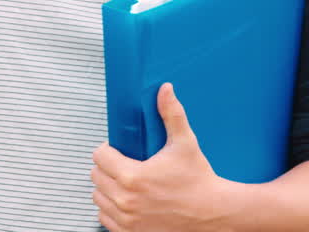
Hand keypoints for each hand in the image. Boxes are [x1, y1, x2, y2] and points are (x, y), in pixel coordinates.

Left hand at [91, 83, 236, 231]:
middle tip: (124, 164)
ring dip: (107, 188)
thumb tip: (165, 90)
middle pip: (95, 177)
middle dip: (107, 167)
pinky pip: (104, 218)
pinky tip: (128, 201)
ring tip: (126, 182)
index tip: (119, 150)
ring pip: (98, 198)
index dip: (108, 149)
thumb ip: (171, 114)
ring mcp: (126, 220)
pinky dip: (111, 209)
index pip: (99, 156)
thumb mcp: (185, 143)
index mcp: (132, 177)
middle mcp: (125, 201)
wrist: (213, 214)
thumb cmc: (199, 180)